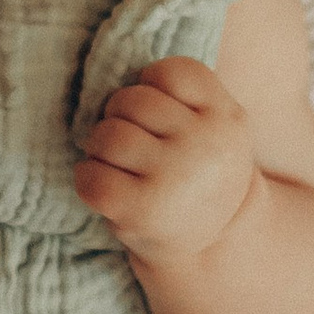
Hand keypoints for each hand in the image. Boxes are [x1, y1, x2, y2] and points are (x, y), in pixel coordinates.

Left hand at [74, 54, 256, 264]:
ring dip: (101, 146)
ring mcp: (173, 177)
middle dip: (120, 116)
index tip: (157, 112)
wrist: (215, 243)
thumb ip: (187, 96)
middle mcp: (204, 143)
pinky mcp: (142, 209)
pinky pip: (90, 176)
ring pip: (107, 134)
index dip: (152, 85)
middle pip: (132, 100)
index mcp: (226, 116)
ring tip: (117, 162)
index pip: (172, 71)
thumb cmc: (201, 171)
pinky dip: (87, 177)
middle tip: (132, 141)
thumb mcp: (218, 127)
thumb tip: (122, 69)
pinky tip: (104, 183)